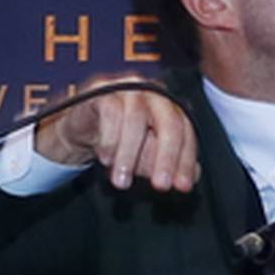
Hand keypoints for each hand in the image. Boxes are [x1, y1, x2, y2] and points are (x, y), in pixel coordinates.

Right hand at [34, 76, 200, 193]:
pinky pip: (110, 113)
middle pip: (168, 123)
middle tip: (161, 186)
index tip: (182, 187)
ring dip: (129, 156)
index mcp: (170, 106)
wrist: (81, 127)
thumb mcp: (147, 156)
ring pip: (136, 120)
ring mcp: (128, 87)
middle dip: (167, 157)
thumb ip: (170, 163)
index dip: (185, 160)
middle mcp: (154, 93)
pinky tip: (105, 158)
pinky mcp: (102, 89)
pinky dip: (109, 140)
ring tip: (121, 182)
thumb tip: (193, 176)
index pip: (186, 132)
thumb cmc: (120, 139)